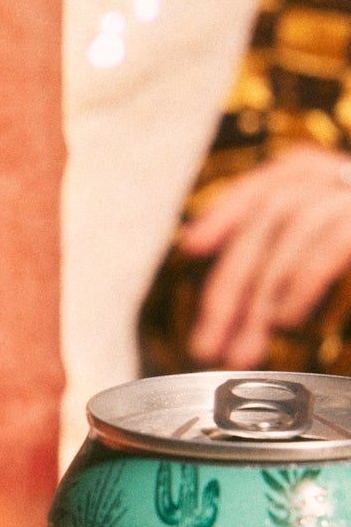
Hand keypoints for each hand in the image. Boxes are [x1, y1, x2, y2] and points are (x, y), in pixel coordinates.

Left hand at [181, 147, 350, 367]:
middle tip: (206, 347)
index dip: (229, 210)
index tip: (191, 248)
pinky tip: (284, 321)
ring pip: (294, 225)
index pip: (279, 178)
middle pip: (275, 212)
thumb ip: (289, 255)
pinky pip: (333, 241)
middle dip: (231, 283)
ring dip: (259, 293)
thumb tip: (201, 256)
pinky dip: (301, 280)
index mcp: (345, 177)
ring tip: (244, 349)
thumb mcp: (335, 250)